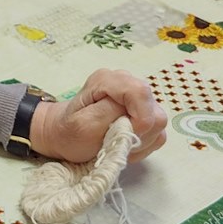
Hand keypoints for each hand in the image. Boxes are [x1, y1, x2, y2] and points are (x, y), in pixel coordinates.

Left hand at [29, 69, 166, 162]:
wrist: (64, 136)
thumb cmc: (70, 132)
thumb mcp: (83, 125)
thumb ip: (110, 115)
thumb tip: (135, 117)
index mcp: (109, 80)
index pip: (140, 93)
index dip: (139, 119)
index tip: (124, 135)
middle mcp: (127, 83)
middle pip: (153, 110)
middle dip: (138, 133)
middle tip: (116, 142)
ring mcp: (137, 98)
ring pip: (158, 123)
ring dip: (140, 140)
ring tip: (117, 143)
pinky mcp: (144, 112)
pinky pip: (157, 131)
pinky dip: (143, 143)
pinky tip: (124, 143)